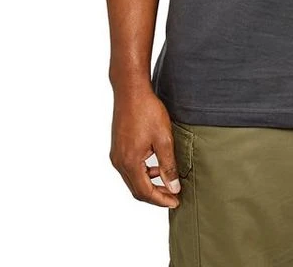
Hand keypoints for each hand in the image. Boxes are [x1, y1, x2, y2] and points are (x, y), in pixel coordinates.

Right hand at [109, 82, 182, 206]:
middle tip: (174, 195)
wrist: (131, 91)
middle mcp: (119, 162)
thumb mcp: (163, 139)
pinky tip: (156, 165)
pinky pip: (129, 169)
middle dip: (156, 195)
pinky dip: (143, 173)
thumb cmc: (147, 111)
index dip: (161, 200)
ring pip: (132, 180)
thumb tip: (173, 188)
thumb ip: (168, 166)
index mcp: (129, 163)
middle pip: (137, 189)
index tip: (176, 202)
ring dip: (149, 183)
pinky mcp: (117, 148)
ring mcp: (116, 155)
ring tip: (168, 181)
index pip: (145, 192)